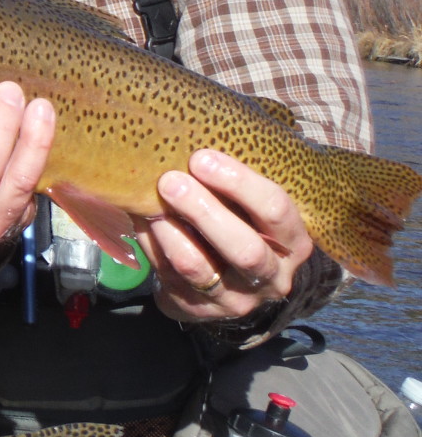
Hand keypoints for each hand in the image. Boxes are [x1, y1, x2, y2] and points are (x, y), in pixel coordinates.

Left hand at [141, 149, 310, 321]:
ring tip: (150, 204)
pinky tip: (143, 223)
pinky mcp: (201, 310)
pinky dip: (153, 247)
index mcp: (293, 240)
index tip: (201, 157)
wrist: (222, 277)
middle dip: (204, 211)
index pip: (277, 210)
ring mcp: (238, 299)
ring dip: (171, 232)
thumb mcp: (249, 202)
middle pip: (245, 249)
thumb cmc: (237, 220)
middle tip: (170, 181)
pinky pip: (170, 277)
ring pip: (200, 268)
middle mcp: (273, 275)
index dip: (239, 182)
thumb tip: (195, 126)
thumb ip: (235, 177)